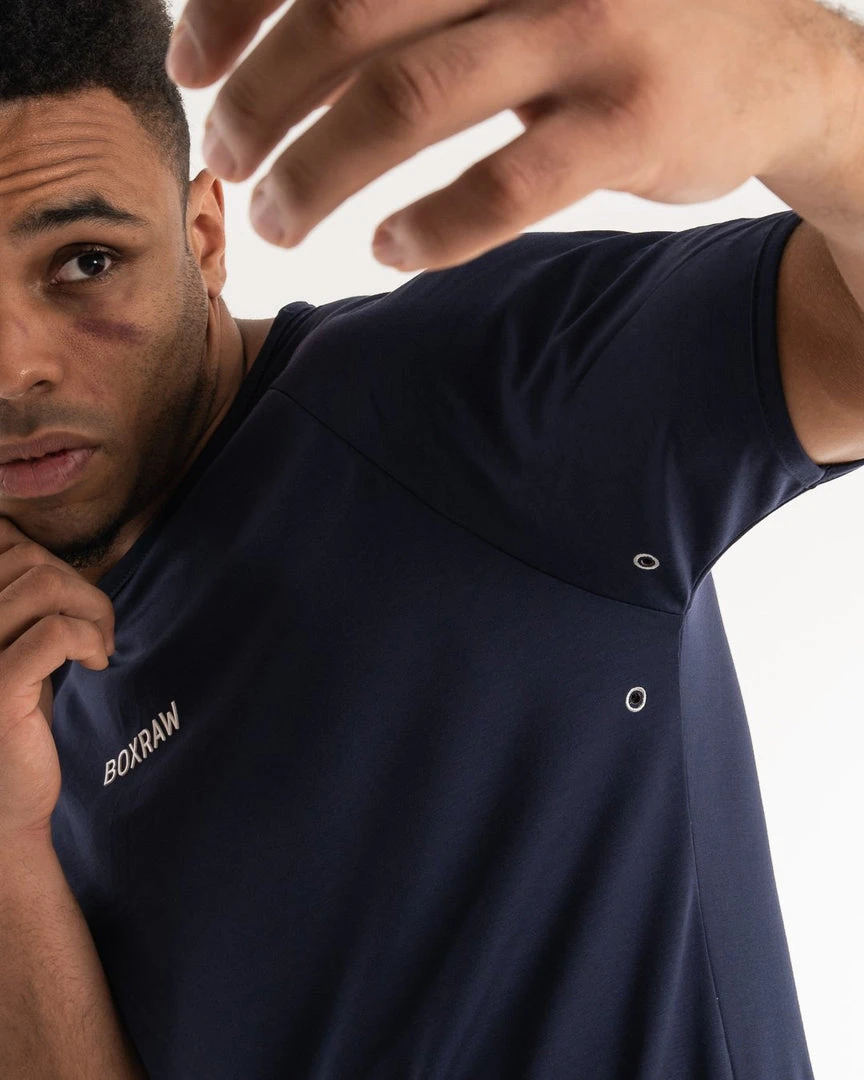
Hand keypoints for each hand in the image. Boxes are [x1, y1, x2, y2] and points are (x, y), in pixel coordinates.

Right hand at [0, 519, 115, 842]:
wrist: (4, 804)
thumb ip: (17, 597)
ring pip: (44, 586)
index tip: (67, 603)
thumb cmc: (13, 716)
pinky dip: (88, 638)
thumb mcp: (13, 643)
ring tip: (98, 645)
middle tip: (96, 628)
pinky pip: (53, 632)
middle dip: (80, 585)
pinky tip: (96, 663)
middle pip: (28, 559)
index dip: (46, 558)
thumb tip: (27, 539)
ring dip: (92, 608)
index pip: (3, 540)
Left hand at [166, 0, 834, 271]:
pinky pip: (502, 185)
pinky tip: (388, 251)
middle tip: (226, 163)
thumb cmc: (599, 25)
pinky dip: (429, 227)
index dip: (233, 7)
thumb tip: (264, 39)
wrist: (766, 63)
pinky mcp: (630, 122)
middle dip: (260, 102)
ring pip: (408, 101)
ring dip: (318, 173)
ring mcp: (588, 27)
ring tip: (276, 220)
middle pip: (346, 18)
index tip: (190, 72)